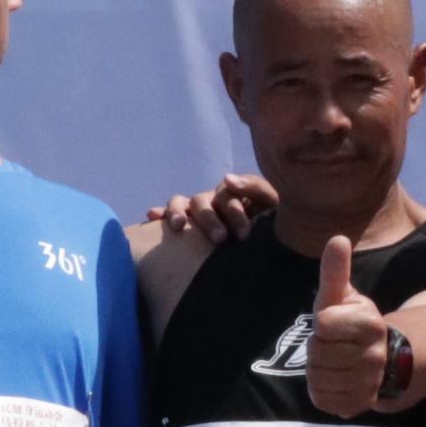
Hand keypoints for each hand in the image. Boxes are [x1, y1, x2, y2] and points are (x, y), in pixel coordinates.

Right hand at [144, 172, 279, 241]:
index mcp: (235, 193)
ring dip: (176, 212)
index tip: (243, 234)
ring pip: (182, 204)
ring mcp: (198, 211)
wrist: (270, 248)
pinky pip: (168, 215)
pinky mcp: (186, 224)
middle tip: (220, 240)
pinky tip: (152, 216)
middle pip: (203, 201)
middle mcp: (214, 200)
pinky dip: (160, 214)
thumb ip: (256, 188)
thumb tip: (227, 178)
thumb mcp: (273, 205)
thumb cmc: (273, 225)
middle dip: (209, 220)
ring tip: (176, 226)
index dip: (234, 212)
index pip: (228, 194)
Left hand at [302, 234, 391, 417]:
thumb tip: (337, 238)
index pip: (322, 324)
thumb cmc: (354, 323)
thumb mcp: (344, 297)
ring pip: (316, 377)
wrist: (385, 359)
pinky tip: (335, 380)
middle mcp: (374, 357)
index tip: (337, 324)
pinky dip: (321, 391)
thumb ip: (336, 271)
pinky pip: (321, 399)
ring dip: (318, 370)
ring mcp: (368, 384)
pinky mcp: (360, 405)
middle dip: (319, 347)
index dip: (324, 323)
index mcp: (371, 325)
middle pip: (317, 353)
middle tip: (335, 345)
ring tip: (335, 362)